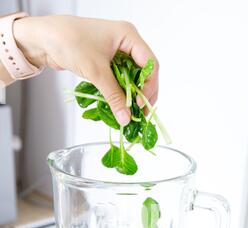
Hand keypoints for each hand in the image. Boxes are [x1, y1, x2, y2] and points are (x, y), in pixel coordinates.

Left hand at [13, 15, 158, 124]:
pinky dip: (119, 93)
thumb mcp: (96, 72)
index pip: (150, 64)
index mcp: (128, 36)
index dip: (149, 87)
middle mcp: (125, 43)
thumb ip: (113, 96)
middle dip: (142, 94)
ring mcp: (116, 53)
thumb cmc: (69, 41)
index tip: (142, 105)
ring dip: (130, 96)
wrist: (43, 39)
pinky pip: (119, 81)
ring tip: (129, 113)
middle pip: (143, 73)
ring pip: (131, 78)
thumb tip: (126, 118)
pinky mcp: (106, 62)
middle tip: (139, 114)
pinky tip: (118, 106)